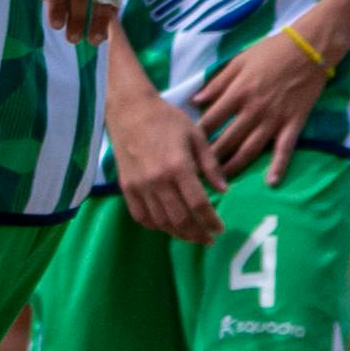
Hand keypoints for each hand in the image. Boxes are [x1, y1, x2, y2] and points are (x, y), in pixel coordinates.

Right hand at [108, 78, 223, 238]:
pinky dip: (155, 225)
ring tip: (191, 236)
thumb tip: (224, 189)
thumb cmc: (167, 120)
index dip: (211, 221)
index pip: (198, 204)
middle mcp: (157, 181)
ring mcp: (139, 186)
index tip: (220, 229)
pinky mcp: (125, 187)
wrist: (129, 111)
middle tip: (208, 239)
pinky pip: (140, 215)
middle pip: (180, 219)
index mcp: (178, 167)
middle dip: (197, 234)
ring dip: (178, 233)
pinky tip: (166, 226)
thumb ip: (211, 165)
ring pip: (160, 221)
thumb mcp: (197, 136)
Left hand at [190, 25, 336, 186]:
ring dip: (235, 167)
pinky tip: (270, 183)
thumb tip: (194, 100)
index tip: (184, 149)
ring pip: (250, 149)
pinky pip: (285, 149)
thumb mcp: (237, 62)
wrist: (309, 49)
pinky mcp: (294, 123)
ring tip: (221, 182)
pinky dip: (278, 166)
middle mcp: (253, 110)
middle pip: (227, 140)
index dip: (196, 137)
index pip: (210, 121)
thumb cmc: (269, 52)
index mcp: (237, 93)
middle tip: (196, 174)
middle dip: (210, 159)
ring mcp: (275, 119)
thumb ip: (217, 83)